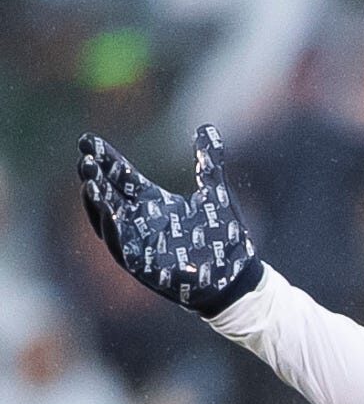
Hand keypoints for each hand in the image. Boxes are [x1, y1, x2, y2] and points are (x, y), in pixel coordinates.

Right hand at [77, 124, 263, 316]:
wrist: (238, 276)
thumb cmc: (224, 237)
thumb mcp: (215, 192)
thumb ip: (208, 161)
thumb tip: (206, 127)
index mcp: (152, 201)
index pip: (121, 175)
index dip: (105, 159)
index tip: (88, 140)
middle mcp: (140, 220)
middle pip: (108, 194)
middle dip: (94, 177)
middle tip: (85, 158)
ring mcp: (139, 243)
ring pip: (108, 221)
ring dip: (97, 203)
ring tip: (89, 183)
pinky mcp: (143, 265)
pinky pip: (121, 248)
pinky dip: (114, 231)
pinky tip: (108, 214)